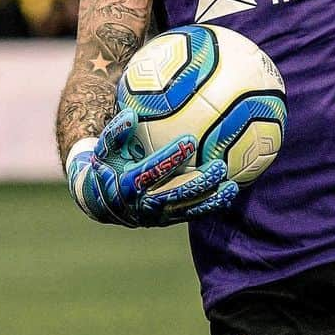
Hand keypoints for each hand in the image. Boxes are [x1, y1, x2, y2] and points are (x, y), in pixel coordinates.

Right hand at [66, 105, 238, 226]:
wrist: (102, 200)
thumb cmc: (107, 165)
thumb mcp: (103, 149)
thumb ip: (115, 133)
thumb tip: (130, 114)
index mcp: (127, 185)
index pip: (151, 171)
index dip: (170, 157)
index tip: (191, 140)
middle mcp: (143, 204)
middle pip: (174, 194)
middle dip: (197, 182)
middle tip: (219, 166)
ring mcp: (156, 216)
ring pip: (186, 209)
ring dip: (210, 199)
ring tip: (232, 186)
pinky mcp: (167, 220)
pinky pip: (191, 215)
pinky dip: (210, 206)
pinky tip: (229, 195)